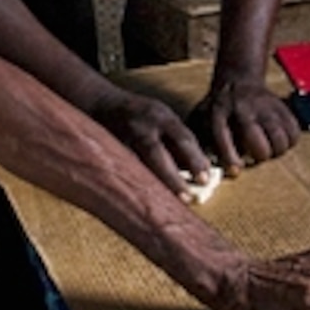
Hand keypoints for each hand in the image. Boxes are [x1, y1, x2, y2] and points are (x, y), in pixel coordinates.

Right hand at [97, 88, 216, 191]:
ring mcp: (121, 139)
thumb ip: (179, 142)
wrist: (104, 105)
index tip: (205, 179)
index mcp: (161, 117)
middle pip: (156, 154)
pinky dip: (135, 183)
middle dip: (173, 178)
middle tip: (187, 198)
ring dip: (152, 186)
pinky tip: (144, 198)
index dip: (195, 160)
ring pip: (136, 165)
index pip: (182, 139)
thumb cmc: (143, 117)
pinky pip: (123, 170)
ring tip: (165, 205)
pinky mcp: (109, 151)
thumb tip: (198, 172)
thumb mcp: (165, 119)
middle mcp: (141, 127)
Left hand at [191, 77, 301, 171]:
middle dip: (260, 156)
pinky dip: (289, 142)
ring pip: (280, 140)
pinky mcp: (282, 107)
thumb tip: (198, 167)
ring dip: (276, 151)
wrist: (239, 77)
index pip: (224, 137)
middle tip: (256, 156)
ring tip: (269, 149)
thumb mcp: (202, 115)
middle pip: (260, 144)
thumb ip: (199, 138)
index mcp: (220, 111)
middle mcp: (244, 108)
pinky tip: (279, 140)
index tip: (236, 171)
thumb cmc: (219, 105)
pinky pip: (294, 132)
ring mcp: (266, 107)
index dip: (231, 157)